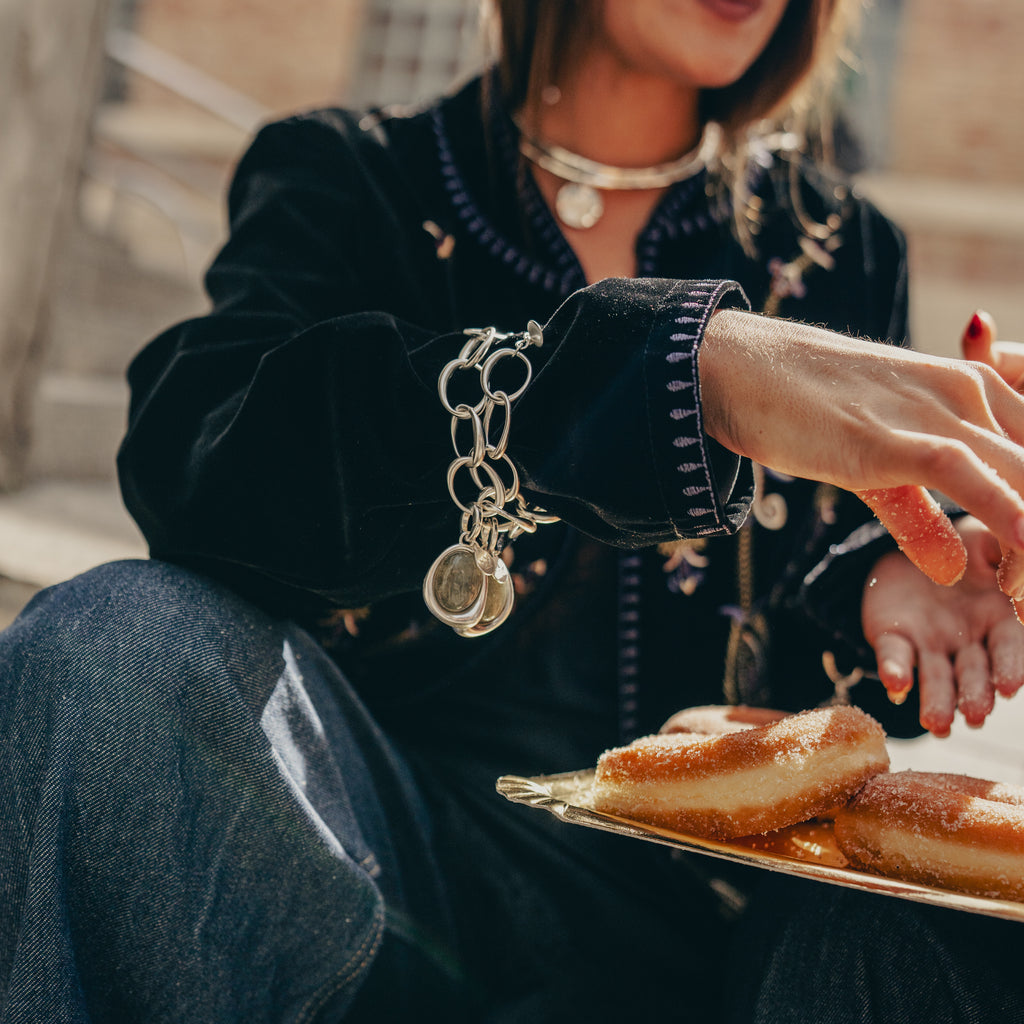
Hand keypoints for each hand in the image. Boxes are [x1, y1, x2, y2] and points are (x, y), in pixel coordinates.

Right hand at [699, 309, 1023, 561]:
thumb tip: (949, 569)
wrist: (744, 368)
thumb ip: (920, 515)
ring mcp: (933, 411)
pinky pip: (962, 471)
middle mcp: (972, 394)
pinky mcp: (888, 436)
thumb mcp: (876, 467)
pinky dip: (1003, 509)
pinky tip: (1023, 543)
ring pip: (1022, 477)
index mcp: (979, 391)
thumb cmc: (806, 407)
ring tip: (1021, 599)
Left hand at [861, 517, 1023, 736]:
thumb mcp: (991, 543)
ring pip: (935, 677)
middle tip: (974, 715)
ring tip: (937, 724)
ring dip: (937, 701)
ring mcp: (930, 642)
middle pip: (972, 673)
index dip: (1009, 668)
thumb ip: (1013, 560)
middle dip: (974, 695)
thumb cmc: (965, 545)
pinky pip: (894, 655)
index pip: (1008, 650)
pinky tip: (896, 686)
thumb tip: (1020, 586)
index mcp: (999, 621)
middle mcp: (966, 641)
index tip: (1009, 687)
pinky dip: (894, 671)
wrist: (912, 539)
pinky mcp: (894, 636)